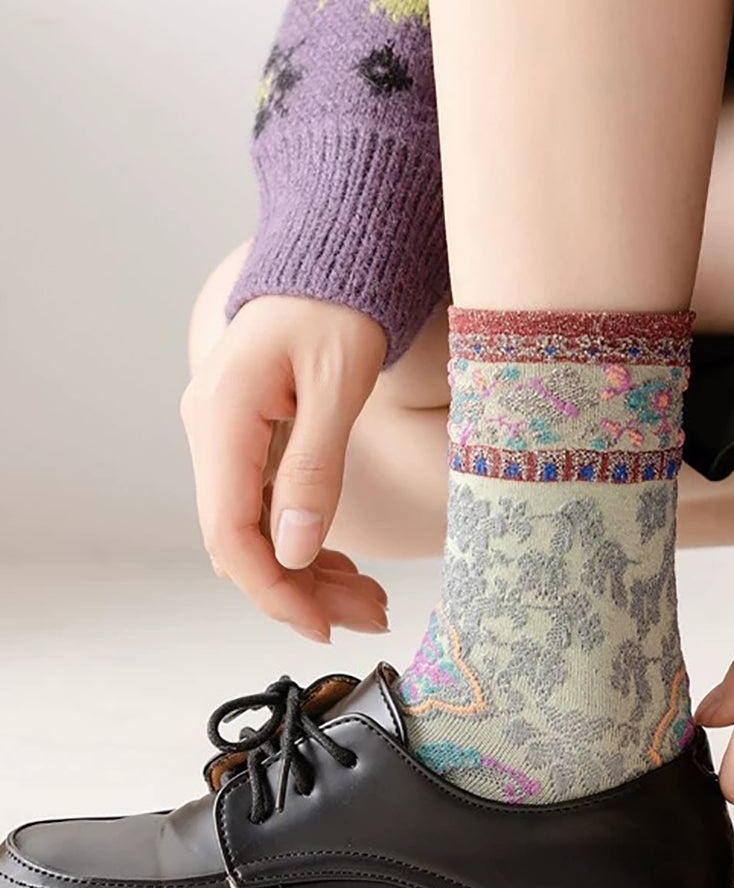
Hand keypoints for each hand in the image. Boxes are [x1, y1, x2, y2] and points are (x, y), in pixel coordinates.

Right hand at [181, 295, 388, 642]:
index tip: (322, 627)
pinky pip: (266, 509)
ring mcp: (225, 438)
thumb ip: (313, 470)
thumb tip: (294, 552)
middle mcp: (210, 432)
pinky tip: (345, 567)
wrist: (331, 260)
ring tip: (368, 600)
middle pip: (241, 542)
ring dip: (308, 573)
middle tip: (366, 616)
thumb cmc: (338, 306)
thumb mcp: (337, 387)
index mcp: (221, 417)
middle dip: (301, 590)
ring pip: (255, 532)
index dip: (274, 591)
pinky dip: (305, 543)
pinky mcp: (247, 442)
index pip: (230, 534)